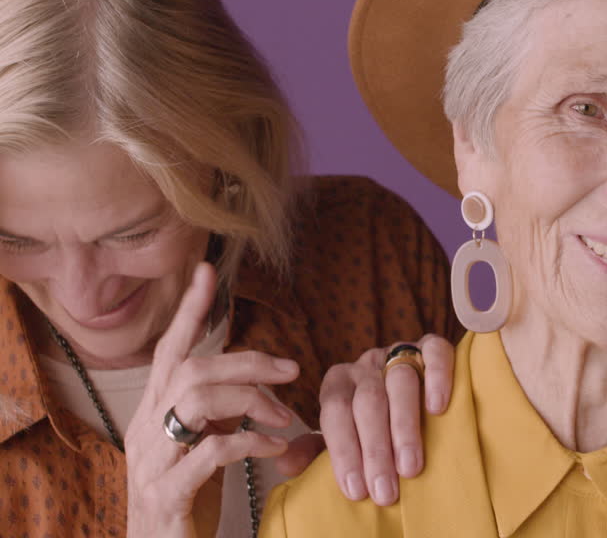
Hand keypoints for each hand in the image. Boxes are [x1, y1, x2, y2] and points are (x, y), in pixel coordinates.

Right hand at [126, 263, 298, 537]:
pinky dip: (249, 441)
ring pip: (196, 400)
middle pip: (193, 369)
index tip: (207, 271)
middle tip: (293, 370)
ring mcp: (152, 462)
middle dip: (248, 362)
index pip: (171, 351)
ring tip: (286, 415)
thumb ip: (222, 417)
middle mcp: (146, 430)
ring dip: (251, 400)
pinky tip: (275, 445)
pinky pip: (209, 453)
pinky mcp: (167, 495)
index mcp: (154, 413)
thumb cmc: (186, 503)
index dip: (189, 310)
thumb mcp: (203, 449)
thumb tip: (262, 389)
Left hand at [308, 333, 454, 505]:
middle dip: (375, 450)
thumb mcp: (343, 438)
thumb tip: (285, 462)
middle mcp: (366, 364)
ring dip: (405, 428)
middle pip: (368, 401)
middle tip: (384, 491)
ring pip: (400, 382)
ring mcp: (399, 352)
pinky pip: (435, 353)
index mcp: (338, 381)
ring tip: (410, 468)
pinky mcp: (431, 345)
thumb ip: (315, 451)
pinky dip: (438, 378)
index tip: (355, 490)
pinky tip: (437, 408)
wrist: (415, 392)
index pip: (335, 411)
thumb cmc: (374, 424)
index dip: (343, 451)